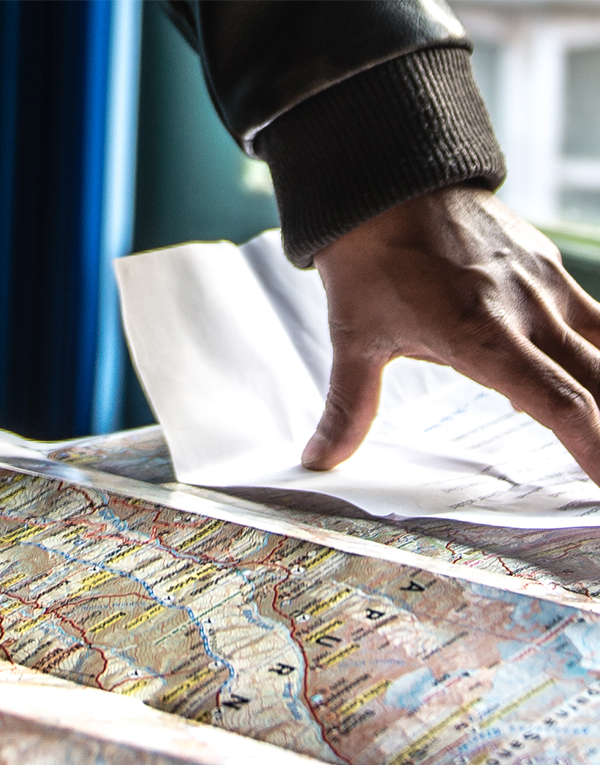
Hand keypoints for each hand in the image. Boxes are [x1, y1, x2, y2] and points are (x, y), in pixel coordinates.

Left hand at [303, 186, 599, 479]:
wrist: (389, 177)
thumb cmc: (372, 256)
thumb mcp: (354, 337)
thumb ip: (348, 406)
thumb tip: (320, 460)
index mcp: (483, 335)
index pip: (558, 402)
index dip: (593, 447)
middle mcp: (527, 311)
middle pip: (597, 381)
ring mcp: (545, 286)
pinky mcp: (548, 270)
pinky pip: (595, 319)